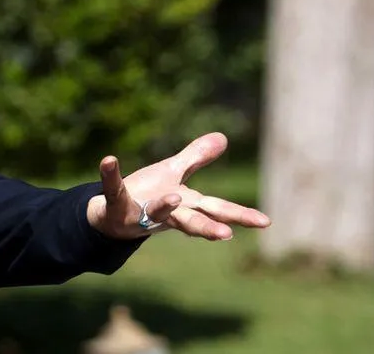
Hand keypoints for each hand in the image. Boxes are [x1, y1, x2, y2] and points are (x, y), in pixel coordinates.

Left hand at [85, 132, 270, 240]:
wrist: (115, 214)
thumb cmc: (150, 195)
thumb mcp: (174, 173)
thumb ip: (197, 157)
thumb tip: (223, 137)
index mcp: (186, 203)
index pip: (218, 209)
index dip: (241, 215)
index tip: (266, 221)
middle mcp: (168, 212)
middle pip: (191, 220)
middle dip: (208, 227)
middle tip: (225, 235)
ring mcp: (143, 213)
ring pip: (156, 213)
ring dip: (165, 206)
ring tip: (173, 198)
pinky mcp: (117, 207)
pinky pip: (112, 189)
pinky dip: (110, 174)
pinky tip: (108, 160)